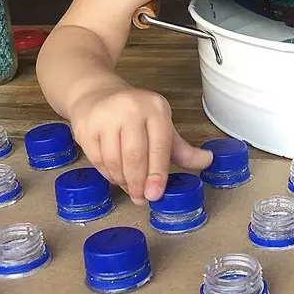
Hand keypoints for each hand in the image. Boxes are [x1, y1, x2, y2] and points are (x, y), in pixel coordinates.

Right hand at [69, 86, 212, 205]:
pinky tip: (115, 176)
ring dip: (122, 181)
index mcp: (155, 108)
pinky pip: (97, 160)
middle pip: (135, 156)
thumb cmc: (135, 115)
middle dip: (138, 183)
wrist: (97, 95)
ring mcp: (105, 116)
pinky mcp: (85, 126)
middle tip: (141, 198)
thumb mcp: (162, 127)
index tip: (155, 194)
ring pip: (114, 161)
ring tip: (129, 187)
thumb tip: (208, 161)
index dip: (158, 174)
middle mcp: (130, 108)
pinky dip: (107, 174)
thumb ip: (182, 149)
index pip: (159, 146)